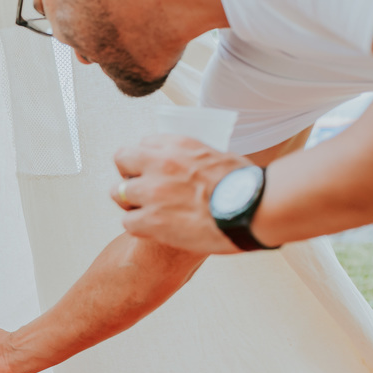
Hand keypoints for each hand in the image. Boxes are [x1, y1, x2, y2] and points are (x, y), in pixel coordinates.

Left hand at [112, 135, 249, 254]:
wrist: (254, 209)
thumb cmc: (246, 187)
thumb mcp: (220, 158)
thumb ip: (198, 160)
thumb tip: (198, 167)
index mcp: (179, 145)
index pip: (145, 143)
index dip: (147, 159)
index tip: (154, 170)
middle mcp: (160, 163)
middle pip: (122, 159)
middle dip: (129, 174)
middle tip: (143, 190)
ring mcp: (153, 191)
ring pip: (118, 192)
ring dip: (131, 202)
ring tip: (148, 213)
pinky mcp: (152, 219)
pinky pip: (127, 221)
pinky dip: (138, 226)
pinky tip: (154, 230)